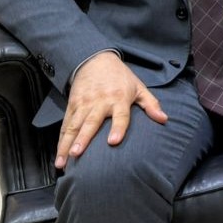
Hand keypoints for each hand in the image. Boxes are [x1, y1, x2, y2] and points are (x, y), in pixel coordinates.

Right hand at [56, 51, 166, 169]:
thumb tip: (164, 119)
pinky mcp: (72, 105)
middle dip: (82, 140)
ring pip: (73, 126)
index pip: (120, 116)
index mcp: (119, 98)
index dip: (118, 128)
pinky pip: (66, 124)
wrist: (95, 60)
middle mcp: (99, 102)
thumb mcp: (139, 87)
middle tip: (76, 155)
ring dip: (66, 144)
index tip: (114, 142)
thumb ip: (151, 104)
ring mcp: (83, 104)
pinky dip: (60, 140)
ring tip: (61, 162)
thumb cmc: (120, 77)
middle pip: (90, 123)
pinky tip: (58, 154)